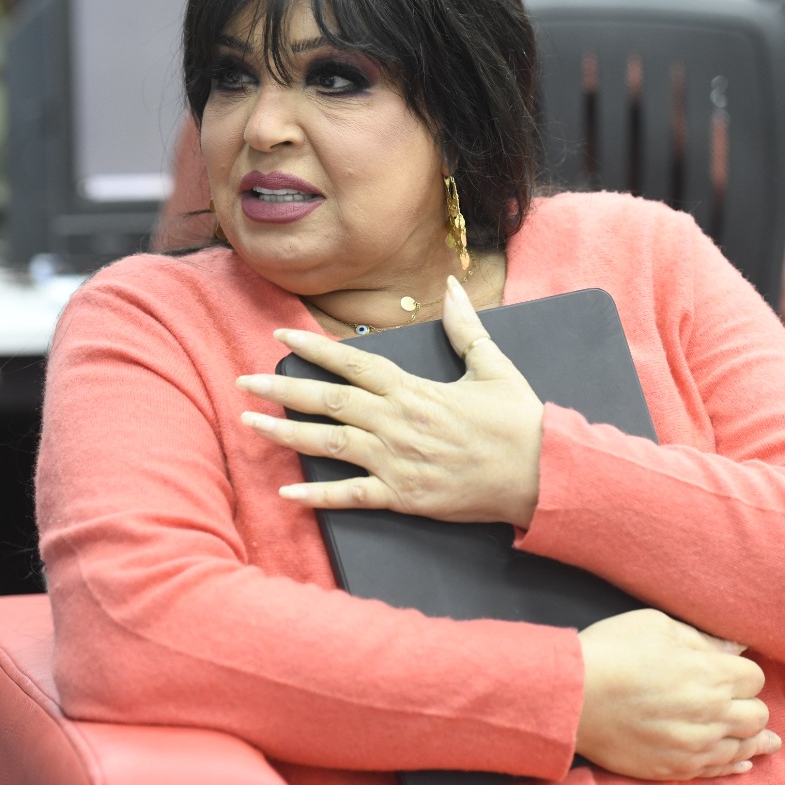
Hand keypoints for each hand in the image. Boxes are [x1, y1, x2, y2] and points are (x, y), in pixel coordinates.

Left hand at [237, 275, 545, 525]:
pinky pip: (351, 497)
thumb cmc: (518, 422)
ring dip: (285, 435)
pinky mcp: (403, 498)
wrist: (542, 474)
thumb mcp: (493, 366)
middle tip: (242, 382)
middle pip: (328, 401)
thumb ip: (466, 327)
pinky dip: (317, 497)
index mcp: (413, 390)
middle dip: (282, 390)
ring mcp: (396, 462)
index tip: (281, 337)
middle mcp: (396, 423)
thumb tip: (453, 286)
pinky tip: (287, 493)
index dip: (314, 349)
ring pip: (328, 445)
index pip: (353, 363)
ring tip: (250, 425)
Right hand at [576, 609, 779, 780]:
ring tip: (768, 740)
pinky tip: (743, 761)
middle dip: (749, 704)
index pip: (754, 677)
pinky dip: (735, 764)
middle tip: (737, 699)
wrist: (573, 696)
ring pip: (743, 747)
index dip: (742, 672)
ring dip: (754, 738)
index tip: (729, 670)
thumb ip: (701, 639)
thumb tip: (734, 648)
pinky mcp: (676, 768)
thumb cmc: (612, 651)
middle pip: (756, 714)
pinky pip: (718, 770)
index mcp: (711, 674)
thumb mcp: (657, 625)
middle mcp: (712, 714)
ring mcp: (695, 746)